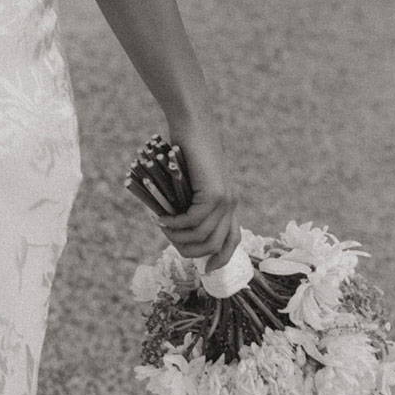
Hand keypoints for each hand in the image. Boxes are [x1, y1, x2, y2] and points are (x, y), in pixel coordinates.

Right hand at [159, 123, 241, 275]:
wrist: (193, 124)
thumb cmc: (187, 148)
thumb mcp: (191, 180)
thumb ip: (191, 201)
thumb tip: (177, 226)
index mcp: (229, 202)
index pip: (232, 240)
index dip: (221, 258)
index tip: (206, 269)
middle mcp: (230, 203)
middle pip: (215, 245)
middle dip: (191, 251)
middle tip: (169, 241)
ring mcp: (224, 199)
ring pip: (204, 236)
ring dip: (180, 238)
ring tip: (162, 228)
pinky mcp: (213, 193)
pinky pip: (194, 221)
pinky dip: (176, 225)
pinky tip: (163, 219)